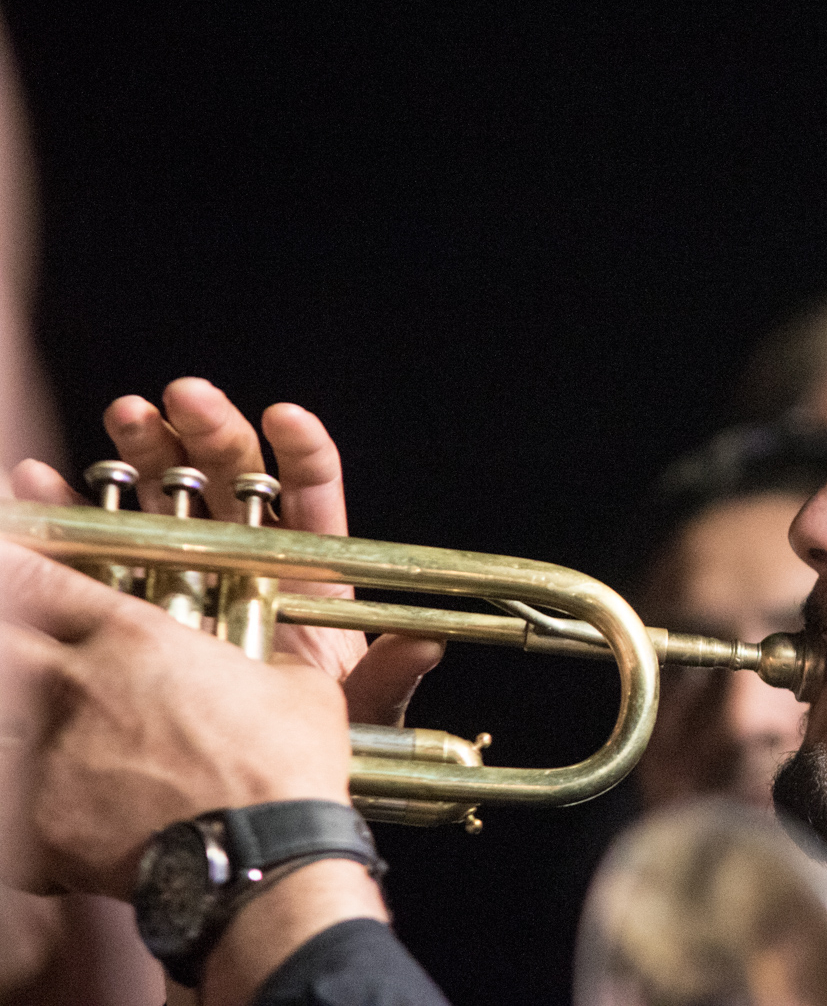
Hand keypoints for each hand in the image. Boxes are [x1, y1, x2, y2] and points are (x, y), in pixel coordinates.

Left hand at [0, 540, 350, 898]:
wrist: (264, 853)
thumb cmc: (284, 767)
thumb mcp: (299, 688)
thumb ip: (264, 665)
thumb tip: (269, 671)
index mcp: (137, 640)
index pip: (44, 583)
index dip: (15, 567)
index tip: (6, 561)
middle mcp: (79, 687)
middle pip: (5, 648)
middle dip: (11, 646)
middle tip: (27, 659)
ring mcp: (50, 755)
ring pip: (4, 727)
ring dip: (21, 733)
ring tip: (44, 746)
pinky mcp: (40, 825)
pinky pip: (14, 814)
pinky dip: (31, 820)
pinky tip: (62, 830)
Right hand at [8, 377, 441, 724]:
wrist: (244, 785)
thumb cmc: (314, 739)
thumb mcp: (361, 710)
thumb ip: (390, 678)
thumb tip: (426, 645)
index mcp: (307, 568)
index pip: (311, 491)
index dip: (301, 448)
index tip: (284, 416)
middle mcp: (247, 554)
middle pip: (232, 474)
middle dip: (210, 429)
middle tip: (183, 397)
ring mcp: (186, 567)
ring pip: (170, 491)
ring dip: (146, 447)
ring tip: (126, 414)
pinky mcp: (130, 593)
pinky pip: (102, 541)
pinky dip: (71, 507)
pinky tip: (44, 478)